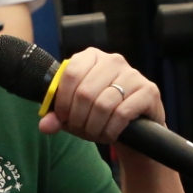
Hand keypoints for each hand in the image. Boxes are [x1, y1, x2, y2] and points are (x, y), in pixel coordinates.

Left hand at [39, 47, 164, 143]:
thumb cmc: (100, 115)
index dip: (62, 100)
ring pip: (103, 104)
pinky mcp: (148, 91)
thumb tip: (45, 125)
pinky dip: (111, 130)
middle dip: (78, 118)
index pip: (70, 74)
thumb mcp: (74, 114)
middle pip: (85, 92)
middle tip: (81, 130)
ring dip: (94, 127)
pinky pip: (122, 113)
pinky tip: (110, 134)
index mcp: (91, 57)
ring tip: (95, 134)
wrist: (134, 128)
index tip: (62, 117)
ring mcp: (133, 74)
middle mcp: (113, 60)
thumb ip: (57, 117)